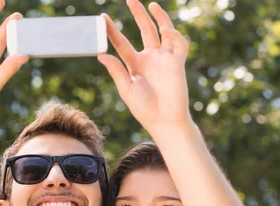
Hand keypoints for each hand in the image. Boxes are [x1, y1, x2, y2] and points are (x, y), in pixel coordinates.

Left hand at [98, 0, 191, 133]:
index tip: (103, 18)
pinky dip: (173, 34)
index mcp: (135, 65)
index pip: (122, 42)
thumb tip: (101, 54)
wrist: (165, 121)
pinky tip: (165, 30)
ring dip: (159, 17)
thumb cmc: (145, 109)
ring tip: (151, 5)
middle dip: (138, 15)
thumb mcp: (126, 89)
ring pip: (163, 32)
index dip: (113, 30)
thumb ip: (116, 70)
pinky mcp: (177, 62)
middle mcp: (150, 59)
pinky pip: (178, 43)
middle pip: (144, 30)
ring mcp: (164, 59)